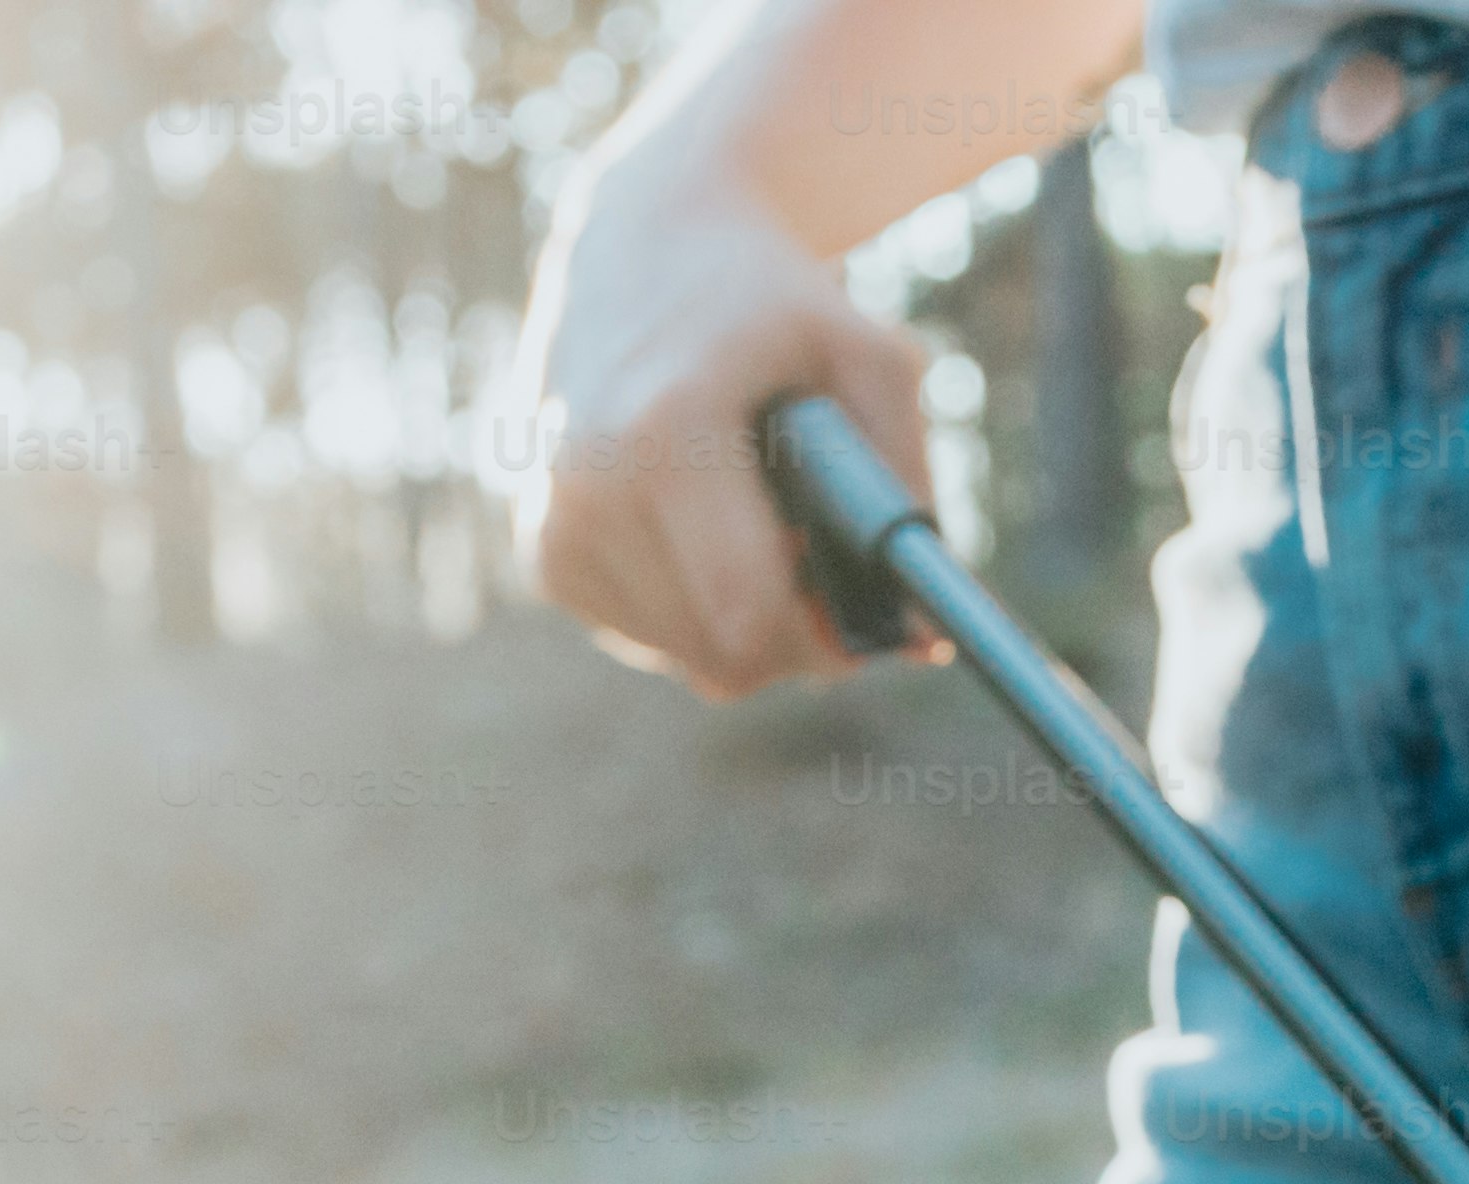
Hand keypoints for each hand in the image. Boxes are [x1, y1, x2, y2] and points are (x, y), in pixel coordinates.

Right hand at [515, 148, 948, 695]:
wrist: (645, 238)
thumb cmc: (774, 304)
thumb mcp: (870, 357)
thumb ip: (906, 485)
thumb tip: (925, 633)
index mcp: (663, 432)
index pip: (744, 617)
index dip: (826, 640)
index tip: (873, 617)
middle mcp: (589, 488)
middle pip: (723, 659)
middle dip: (796, 636)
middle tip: (830, 565)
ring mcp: (555, 528)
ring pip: (691, 661)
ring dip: (748, 622)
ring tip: (763, 522)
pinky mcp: (543, 555)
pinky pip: (651, 640)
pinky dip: (698, 608)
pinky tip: (708, 526)